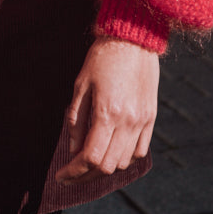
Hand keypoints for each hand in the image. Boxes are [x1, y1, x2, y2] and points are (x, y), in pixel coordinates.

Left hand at [55, 36, 157, 185]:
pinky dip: (124, 158)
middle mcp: (128, 122)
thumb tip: (73, 150)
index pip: (91, 157)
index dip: (74, 172)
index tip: (61, 176)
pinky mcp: (151, 117)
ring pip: (124, 162)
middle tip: (71, 173)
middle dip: (86, 175)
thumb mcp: (81, 84)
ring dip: (105, 168)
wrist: (133, 38)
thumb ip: (76, 119)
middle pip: (107, 166)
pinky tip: (111, 152)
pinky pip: (140, 151)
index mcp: (107, 113)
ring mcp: (142, 121)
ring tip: (89, 162)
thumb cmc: (102, 57)